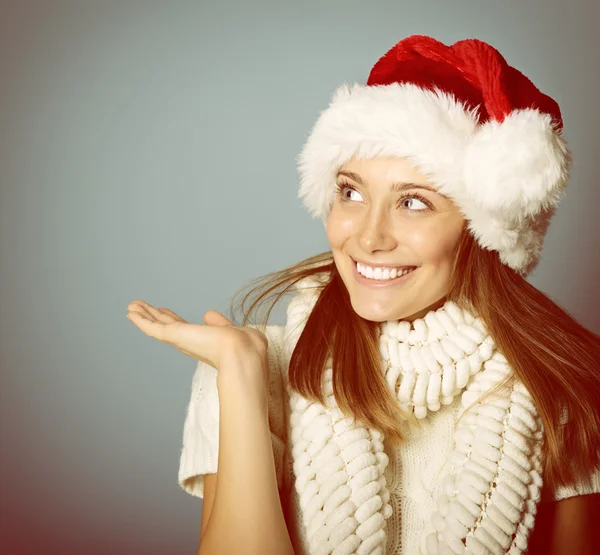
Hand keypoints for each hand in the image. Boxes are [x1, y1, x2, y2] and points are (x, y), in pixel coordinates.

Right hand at [127, 300, 268, 370]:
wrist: (243, 353)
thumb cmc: (246, 347)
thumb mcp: (232, 331)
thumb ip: (219, 324)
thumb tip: (209, 314)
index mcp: (203, 341)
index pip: (184, 328)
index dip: (172, 319)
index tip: (163, 311)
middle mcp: (189, 342)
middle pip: (166, 326)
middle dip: (153, 316)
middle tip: (139, 307)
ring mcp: (181, 340)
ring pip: (157, 326)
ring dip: (144, 315)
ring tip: (131, 306)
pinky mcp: (175, 336)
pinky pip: (153, 327)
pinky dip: (141, 320)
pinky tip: (132, 312)